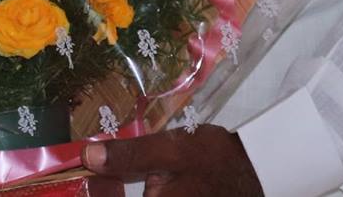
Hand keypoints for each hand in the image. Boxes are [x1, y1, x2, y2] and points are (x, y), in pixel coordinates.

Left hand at [83, 126, 264, 196]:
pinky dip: (135, 195)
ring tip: (112, 172)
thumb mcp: (172, 150)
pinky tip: (135, 180)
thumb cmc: (215, 161)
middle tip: (96, 170)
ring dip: (117, 194)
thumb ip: (129, 155)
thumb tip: (88, 155)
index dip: (95, 194)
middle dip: (106, 192)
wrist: (256, 172)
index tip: (86, 175)